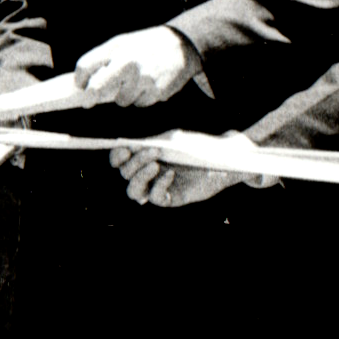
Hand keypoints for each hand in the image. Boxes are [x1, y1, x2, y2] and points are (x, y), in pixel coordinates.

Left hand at [75, 26, 196, 108]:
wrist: (181, 44)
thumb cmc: (146, 45)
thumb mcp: (123, 43)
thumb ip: (103, 59)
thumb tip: (84, 82)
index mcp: (117, 48)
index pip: (86, 65)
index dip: (79, 80)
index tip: (80, 87)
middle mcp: (128, 63)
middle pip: (97, 89)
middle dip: (92, 97)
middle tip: (90, 101)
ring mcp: (143, 79)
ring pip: (121, 101)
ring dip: (125, 96)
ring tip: (137, 81)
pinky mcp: (157, 92)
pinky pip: (140, 104)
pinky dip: (142, 98)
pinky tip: (150, 85)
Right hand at [109, 138, 255, 208]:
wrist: (222, 158)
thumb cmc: (197, 145)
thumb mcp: (174, 139)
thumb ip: (153, 143)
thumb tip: (131, 146)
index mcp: (143, 157)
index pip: (119, 160)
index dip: (116, 156)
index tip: (125, 148)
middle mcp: (147, 174)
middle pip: (125, 174)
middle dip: (136, 161)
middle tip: (154, 152)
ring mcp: (157, 187)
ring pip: (134, 191)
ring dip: (141, 176)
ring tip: (156, 165)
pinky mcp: (171, 198)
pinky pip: (155, 197)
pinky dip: (159, 185)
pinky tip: (171, 173)